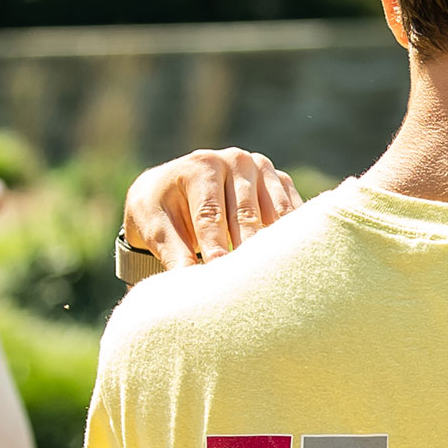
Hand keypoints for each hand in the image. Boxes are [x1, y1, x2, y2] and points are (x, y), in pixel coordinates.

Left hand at [126, 148, 300, 266]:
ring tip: (269, 279)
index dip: (215, 249)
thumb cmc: (162, 209)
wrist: (174, 186)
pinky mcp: (279, 181)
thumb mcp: (156, 228)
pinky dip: (290, 237)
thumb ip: (173, 253)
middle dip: (244, 252)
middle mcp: (235, 160)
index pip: (211, 215)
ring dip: (271, 247)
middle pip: (245, 216)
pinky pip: (292, 213)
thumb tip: (187, 282)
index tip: (219, 278)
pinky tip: (287, 262)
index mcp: (202, 166)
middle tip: (245, 286)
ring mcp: (261, 168)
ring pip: (273, 216)